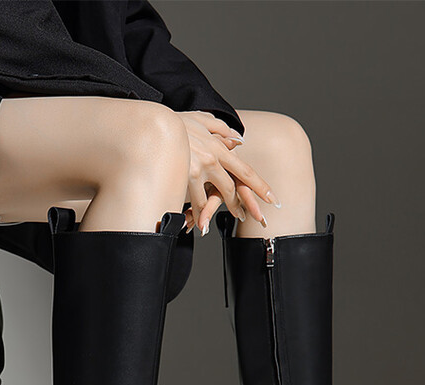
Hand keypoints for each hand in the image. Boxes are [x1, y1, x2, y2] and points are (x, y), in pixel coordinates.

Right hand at [175, 111, 276, 234]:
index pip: (244, 171)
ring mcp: (197, 170)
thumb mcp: (201, 120)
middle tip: (244, 216)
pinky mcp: (183, 178)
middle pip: (229, 189)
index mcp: (218, 147)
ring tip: (208, 224)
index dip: (259, 186)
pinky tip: (194, 223)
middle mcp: (212, 160)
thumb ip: (220, 129)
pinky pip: (191, 201)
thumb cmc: (175, 121)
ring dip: (211, 213)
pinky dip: (194, 214)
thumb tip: (238, 140)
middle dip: (237, 206)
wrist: (153, 123)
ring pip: (209, 200)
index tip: (272, 199)